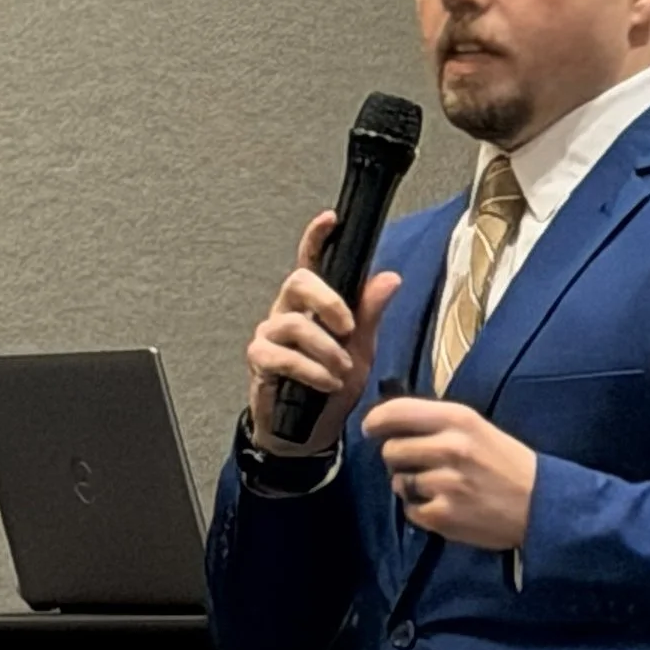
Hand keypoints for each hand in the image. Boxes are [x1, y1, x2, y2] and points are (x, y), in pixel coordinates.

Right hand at [246, 212, 402, 453]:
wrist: (310, 431)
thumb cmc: (332, 385)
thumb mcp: (362, 349)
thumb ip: (370, 313)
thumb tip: (390, 278)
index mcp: (312, 304)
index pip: (311, 261)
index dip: (316, 237)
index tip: (330, 218)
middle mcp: (287, 311)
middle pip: (298, 281)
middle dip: (328, 301)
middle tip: (349, 329)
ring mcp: (270, 334)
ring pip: (294, 324)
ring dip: (326, 350)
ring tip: (343, 372)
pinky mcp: (259, 360)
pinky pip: (282, 356)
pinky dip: (311, 371)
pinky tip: (327, 383)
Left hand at [362, 397, 536, 550]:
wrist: (542, 505)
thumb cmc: (507, 464)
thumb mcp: (477, 429)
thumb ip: (436, 424)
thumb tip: (388, 424)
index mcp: (459, 419)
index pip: (397, 411)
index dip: (376, 420)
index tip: (371, 428)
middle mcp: (450, 448)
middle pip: (391, 450)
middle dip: (398, 459)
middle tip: (421, 466)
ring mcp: (446, 483)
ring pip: (399, 482)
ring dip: (411, 486)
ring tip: (440, 488)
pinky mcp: (444, 515)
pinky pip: (410, 510)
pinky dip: (422, 511)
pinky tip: (446, 507)